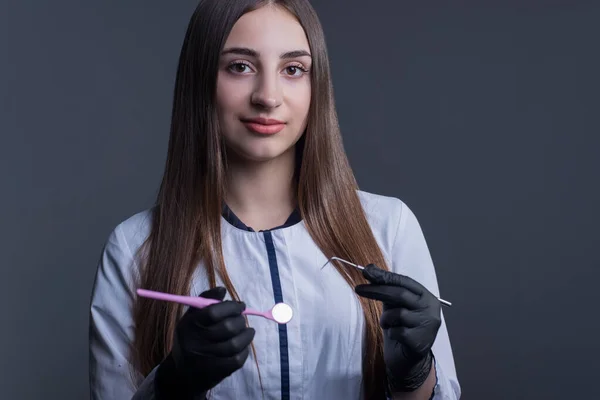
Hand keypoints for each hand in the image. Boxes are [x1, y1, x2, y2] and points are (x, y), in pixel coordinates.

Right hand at [155, 287, 254, 398]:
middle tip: (242, 319)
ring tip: (248, 331)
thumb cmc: (190, 338)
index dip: (231, 307)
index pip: (213, 312)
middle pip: (227, 327)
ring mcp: (206, 359)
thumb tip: (223, 289)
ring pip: (234, 344)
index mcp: (189, 325)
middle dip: (240, 320)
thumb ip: (206, 300)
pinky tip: (244, 345)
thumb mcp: (191, 317)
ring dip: (246, 335)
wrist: (181, 374)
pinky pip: (237, 359)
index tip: (240, 306)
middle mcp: (195, 342)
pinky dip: (245, 350)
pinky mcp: (216, 373)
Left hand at [355, 264, 440, 391]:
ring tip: (388, 325)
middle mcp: (431, 309)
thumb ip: (386, 288)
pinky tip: (396, 336)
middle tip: (358, 288)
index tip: (366, 271)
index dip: (385, 276)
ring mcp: (428, 326)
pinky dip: (391, 332)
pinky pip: (397, 331)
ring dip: (386, 319)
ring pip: (398, 314)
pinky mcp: (420, 341)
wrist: (407, 360)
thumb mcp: (394, 305)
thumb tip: (369, 268)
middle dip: (377, 290)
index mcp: (426, 297)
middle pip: (400, 294)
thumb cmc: (401, 328)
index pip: (405, 281)